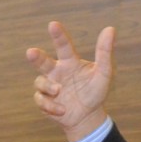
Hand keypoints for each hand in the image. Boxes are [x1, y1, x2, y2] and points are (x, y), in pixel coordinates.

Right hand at [26, 21, 114, 141]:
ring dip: (48, 87)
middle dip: (36, 57)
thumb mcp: (105, 72)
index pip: (63, 46)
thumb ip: (105, 52)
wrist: (88, 116)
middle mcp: (57, 72)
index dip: (58, 35)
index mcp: (70, 62)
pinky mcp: (45, 101)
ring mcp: (49, 87)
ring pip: (40, 82)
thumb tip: (110, 28)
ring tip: (59, 91)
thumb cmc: (96, 92)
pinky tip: (62, 110)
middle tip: (31, 52)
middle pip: (42, 62)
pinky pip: (41, 100)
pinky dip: (51, 105)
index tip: (53, 24)